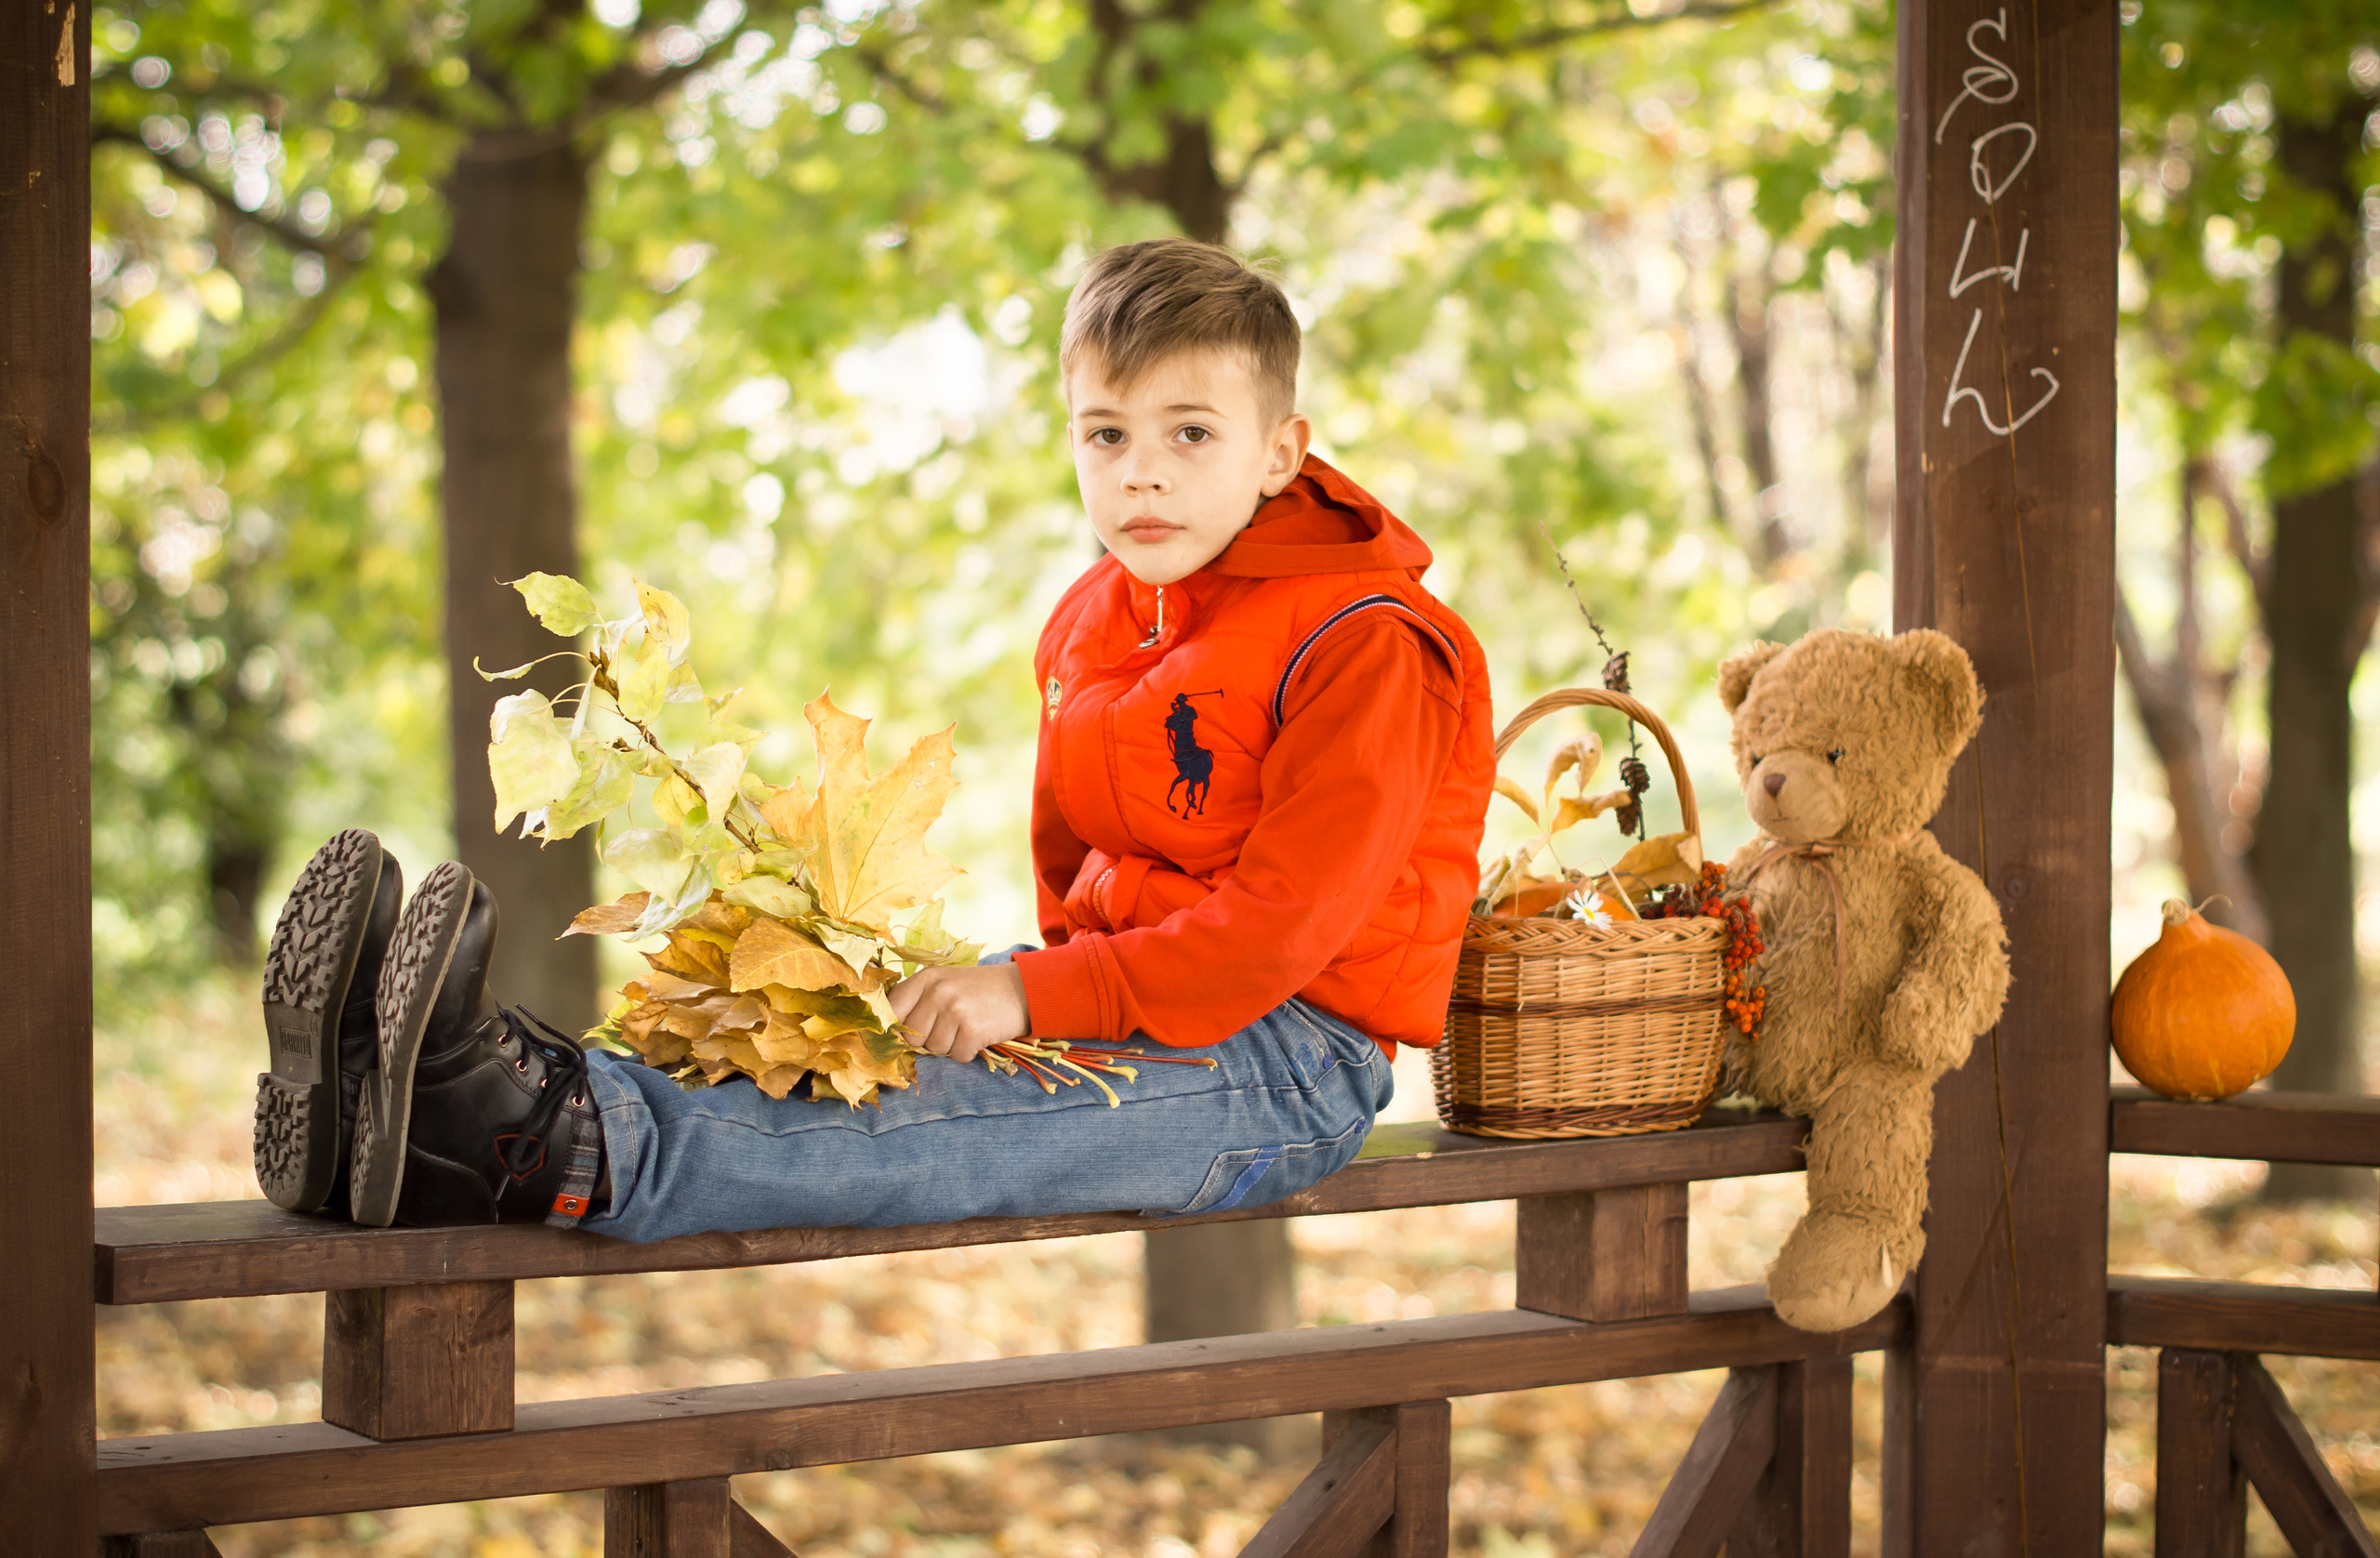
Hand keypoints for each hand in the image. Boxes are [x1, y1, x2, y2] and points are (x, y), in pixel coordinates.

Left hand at [888, 962, 1031, 1064]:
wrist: (1023, 989)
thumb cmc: (979, 990)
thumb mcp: (946, 982)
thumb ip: (918, 1000)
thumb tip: (891, 1031)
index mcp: (927, 977)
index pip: (892, 1010)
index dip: (897, 1026)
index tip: (909, 1030)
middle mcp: (939, 992)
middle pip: (912, 1037)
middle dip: (929, 1039)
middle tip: (949, 1026)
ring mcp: (956, 1011)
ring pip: (935, 1050)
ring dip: (950, 1046)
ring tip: (966, 1028)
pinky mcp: (973, 1031)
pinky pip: (957, 1056)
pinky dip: (968, 1052)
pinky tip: (978, 1035)